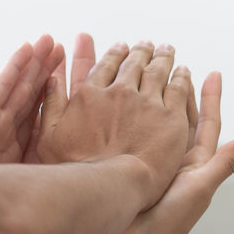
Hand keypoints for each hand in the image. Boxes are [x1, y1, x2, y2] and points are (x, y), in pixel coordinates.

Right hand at [0, 35, 63, 191]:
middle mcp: (4, 133)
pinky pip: (3, 86)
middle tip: (62, 50)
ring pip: (20, 86)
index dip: (54, 98)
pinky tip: (27, 48)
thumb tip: (74, 189)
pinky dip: (16, 66)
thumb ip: (41, 182)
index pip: (38, 118)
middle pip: (30, 97)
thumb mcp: (22, 193)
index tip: (73, 83)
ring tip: (49, 40)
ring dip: (35, 63)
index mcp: (15, 151)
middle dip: (46, 73)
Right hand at [36, 39, 190, 207]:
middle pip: (133, 65)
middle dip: (141, 52)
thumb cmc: (76, 172)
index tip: (121, 47)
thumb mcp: (49, 138)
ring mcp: (147, 104)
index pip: (106, 66)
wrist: (108, 188)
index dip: (115, 55)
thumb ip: (51, 106)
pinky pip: (178, 90)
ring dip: (163, 58)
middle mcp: (119, 93)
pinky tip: (184, 73)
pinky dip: (181, 78)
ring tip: (168, 51)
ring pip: (158, 72)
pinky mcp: (170, 118)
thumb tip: (51, 80)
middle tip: (148, 45)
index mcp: (91, 96)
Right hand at [112, 71, 233, 233]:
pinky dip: (134, 120)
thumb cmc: (174, 221)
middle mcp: (178, 163)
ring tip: (153, 78)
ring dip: (158, 102)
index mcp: (197, 163)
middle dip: (182, 92)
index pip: (208, 123)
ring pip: (159, 126)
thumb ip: (225, 162)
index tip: (213, 73)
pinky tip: (123, 108)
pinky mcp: (134, 173)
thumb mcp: (201, 186)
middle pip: (183, 119)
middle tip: (178, 65)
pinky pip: (137, 139)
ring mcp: (156, 167)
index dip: (211, 97)